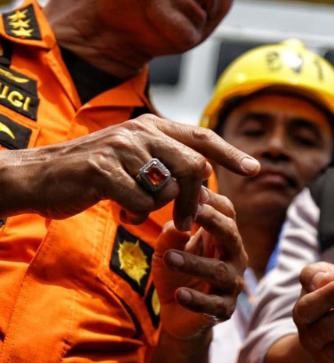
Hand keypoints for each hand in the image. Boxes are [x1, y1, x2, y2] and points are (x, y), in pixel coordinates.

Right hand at [9, 114, 259, 229]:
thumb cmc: (92, 174)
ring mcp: (122, 148)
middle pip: (194, 167)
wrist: (39, 176)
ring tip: (135, 209)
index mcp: (151, 127)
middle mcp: (140, 131)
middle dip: (196, 200)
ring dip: (159, 208)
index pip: (202, 137)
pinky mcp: (103, 169)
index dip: (231, 153)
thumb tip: (204, 182)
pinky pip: (141, 201)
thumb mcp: (133, 160)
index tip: (255, 169)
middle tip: (186, 223)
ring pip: (168, 186)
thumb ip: (166, 164)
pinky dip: (134, 213)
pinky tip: (118, 209)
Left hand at [152, 188, 247, 338]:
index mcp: (223, 237)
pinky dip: (197, 299)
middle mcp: (234, 257)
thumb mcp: (168, 248)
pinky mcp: (224, 309)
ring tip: (169, 258)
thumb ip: (172, 233)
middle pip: (230, 235)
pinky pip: (214, 305)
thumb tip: (177, 219)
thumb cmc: (177, 273)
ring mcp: (232, 284)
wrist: (178, 313)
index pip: (226, 212)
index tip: (192, 191)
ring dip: (194, 263)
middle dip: (214, 222)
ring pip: (219, 271)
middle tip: (194, 213)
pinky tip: (180, 294)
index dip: (212, 201)